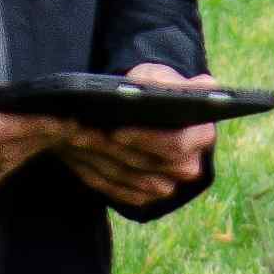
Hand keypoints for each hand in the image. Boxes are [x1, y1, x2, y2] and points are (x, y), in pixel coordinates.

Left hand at [52, 61, 217, 214]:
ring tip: (72, 142)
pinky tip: (74, 157)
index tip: (116, 131)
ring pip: (130, 180)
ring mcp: (168, 185)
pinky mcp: (145, 196)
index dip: (145, 140)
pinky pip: (119, 193)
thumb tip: (190, 87)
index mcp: (201, 135)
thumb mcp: (160, 78)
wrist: (144, 111)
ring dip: (97, 163)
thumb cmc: (153, 89)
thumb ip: (172, 83)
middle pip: (149, 166)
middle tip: (81, 136)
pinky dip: (94, 175)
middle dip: (113, 151)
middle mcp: (189, 166)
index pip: (176, 144)